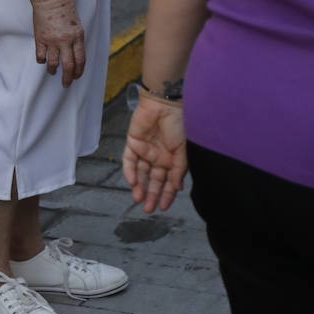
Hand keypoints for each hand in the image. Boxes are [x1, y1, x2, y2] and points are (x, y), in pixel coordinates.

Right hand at [31, 0, 84, 86]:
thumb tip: (74, 55)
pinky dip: (42, 60)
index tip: (76, 76)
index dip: (78, 71)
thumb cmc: (65, 8)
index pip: (80, 60)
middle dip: (68, 78)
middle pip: (68, 66)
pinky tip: (43, 60)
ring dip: (53, 70)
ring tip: (53, 72)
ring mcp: (52, 40)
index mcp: (77, 36)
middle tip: (66, 84)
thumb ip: (76, 40)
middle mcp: (65, 40)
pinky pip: (40, 56)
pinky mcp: (40, 38)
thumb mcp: (77, 25)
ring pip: (53, 63)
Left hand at [122, 94, 186, 213]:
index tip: (163, 207)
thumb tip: (177, 188)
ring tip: (139, 199)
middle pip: (152, 180)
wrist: (165, 104)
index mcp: (171, 159)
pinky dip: (130, 171)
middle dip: (151, 194)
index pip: (167, 181)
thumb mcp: (183, 150)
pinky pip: (129, 160)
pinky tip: (133, 182)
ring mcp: (145, 150)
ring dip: (139, 186)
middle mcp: (158, 157)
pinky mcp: (133, 143)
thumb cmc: (179, 125)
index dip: (166, 195)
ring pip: (140, 173)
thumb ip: (179, 170)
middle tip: (148, 209)